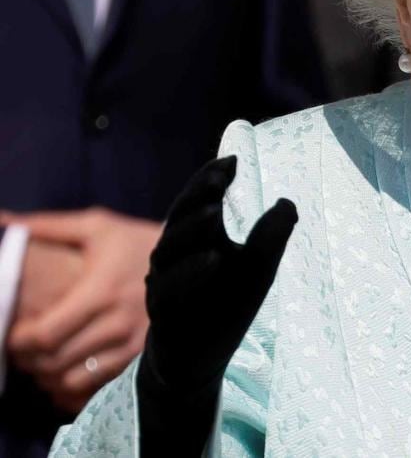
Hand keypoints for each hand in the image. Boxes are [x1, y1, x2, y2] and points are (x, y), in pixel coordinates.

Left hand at [0, 208, 160, 412]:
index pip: (47, 335)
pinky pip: (99, 387)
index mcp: (101, 291)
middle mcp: (118, 322)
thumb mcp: (97, 227)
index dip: (21, 341)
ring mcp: (134, 344)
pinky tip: (73, 369)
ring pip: (75, 379)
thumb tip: (4, 222)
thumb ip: (48, 227)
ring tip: (48, 360)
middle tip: (25, 349)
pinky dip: (77, 386)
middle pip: (56, 360)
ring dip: (52, 375)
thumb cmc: (136, 242)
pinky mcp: (144, 357)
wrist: (193, 259)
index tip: (16, 334)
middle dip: (31, 360)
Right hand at [137, 156, 296, 455]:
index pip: (200, 199)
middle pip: (181, 216)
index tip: (233, 159)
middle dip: (199, 193)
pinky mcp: (162, 313)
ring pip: (170, 248)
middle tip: (220, 175)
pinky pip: (171, 289)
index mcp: (197, 238)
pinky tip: (213, 258)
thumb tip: (287, 202)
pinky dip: (191, 273)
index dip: (211, 178)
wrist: (198, 361)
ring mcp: (164, 282)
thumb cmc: (225, 307)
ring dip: (192, 228)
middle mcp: (175, 255)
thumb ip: (271, 235)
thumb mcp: (258, 269)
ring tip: (214, 211)